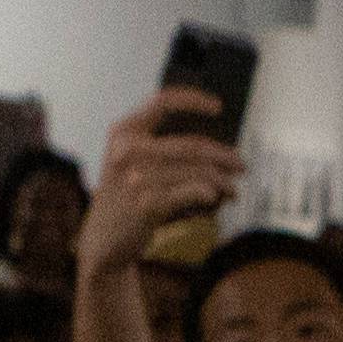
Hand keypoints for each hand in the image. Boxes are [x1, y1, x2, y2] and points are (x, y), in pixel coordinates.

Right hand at [77, 91, 245, 284]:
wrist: (102, 241)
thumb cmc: (123, 201)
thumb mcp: (129, 162)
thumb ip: (159, 147)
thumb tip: (213, 148)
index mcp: (123, 131)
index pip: (163, 101)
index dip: (194, 100)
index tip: (218, 107)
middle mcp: (127, 150)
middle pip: (191, 145)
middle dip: (222, 156)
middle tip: (240, 166)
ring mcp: (136, 177)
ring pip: (196, 171)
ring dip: (222, 181)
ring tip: (232, 190)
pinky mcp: (146, 204)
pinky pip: (191, 191)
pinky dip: (210, 193)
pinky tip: (217, 198)